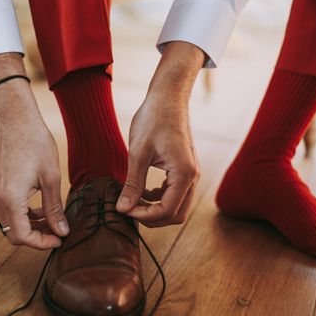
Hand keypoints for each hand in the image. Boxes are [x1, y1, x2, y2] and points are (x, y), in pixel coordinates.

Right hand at [0, 54, 68, 248]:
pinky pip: (9, 210)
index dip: (41, 243)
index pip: (22, 237)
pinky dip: (24, 214)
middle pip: (14, 234)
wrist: (17, 120)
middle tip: (58, 233)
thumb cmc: (36, 144)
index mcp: (11, 199)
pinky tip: (41, 207)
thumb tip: (62, 231)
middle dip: (37, 237)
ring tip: (53, 220)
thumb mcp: (51, 177)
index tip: (59, 240)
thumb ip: (55, 208)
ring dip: (31, 226)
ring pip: (11, 223)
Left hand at [116, 41, 204, 226]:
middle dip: (152, 218)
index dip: (143, 216)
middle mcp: (193, 176)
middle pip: (177, 215)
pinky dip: (160, 198)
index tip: (124, 209)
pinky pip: (177, 194)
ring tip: (132, 201)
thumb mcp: (138, 153)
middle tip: (128, 209)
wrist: (168, 97)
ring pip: (178, 207)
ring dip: (156, 209)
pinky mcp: (186, 169)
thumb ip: (132, 184)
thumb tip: (123, 209)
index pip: (167, 211)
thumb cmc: (154, 119)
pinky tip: (143, 191)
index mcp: (184, 173)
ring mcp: (192, 173)